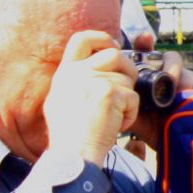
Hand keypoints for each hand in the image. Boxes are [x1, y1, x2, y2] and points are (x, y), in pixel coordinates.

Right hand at [43, 31, 138, 165]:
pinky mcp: (110, 92)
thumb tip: (91, 68)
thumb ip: (74, 83)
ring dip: (127, 98)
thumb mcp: (60, 102)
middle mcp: (77, 73)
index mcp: (65, 74)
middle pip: (115, 55)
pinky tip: (116, 125)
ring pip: (127, 78)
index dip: (102, 38)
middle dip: (127, 69)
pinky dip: (130, 114)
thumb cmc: (69, 136)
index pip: (81, 39)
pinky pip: (133, 97)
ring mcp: (93, 81)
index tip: (114, 47)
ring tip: (113, 116)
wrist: (72, 154)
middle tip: (124, 89)